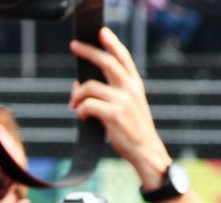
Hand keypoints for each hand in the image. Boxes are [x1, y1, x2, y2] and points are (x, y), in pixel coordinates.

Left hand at [69, 28, 169, 187]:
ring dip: (77, 96)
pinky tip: (82, 117)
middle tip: (74, 46)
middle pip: (106, 62)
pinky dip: (80, 110)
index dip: (112, 43)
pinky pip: (87, 105)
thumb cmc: (131, 131)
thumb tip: (76, 86)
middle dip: (88, 51)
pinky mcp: (114, 115)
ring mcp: (123, 101)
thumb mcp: (123, 108)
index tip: (101, 32)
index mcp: (134, 85)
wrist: (146, 151)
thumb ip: (104, 95)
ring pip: (89, 86)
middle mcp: (130, 88)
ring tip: (74, 106)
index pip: (123, 58)